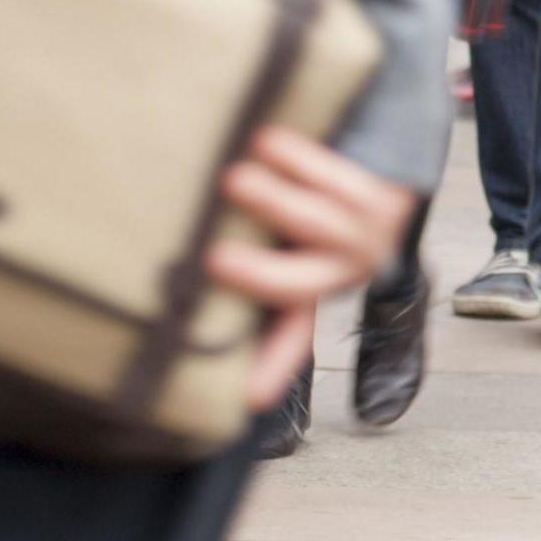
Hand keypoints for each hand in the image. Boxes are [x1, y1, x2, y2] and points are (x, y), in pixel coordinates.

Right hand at [204, 127, 416, 409]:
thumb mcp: (272, 241)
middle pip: (299, 288)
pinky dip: (302, 161)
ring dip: (276, 202)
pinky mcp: (384, 195)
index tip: (248, 399)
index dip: (268, 368)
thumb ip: (236, 256)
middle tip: (213, 261)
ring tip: (235, 180)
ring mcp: (368, 235)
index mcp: (311, 295)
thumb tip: (156, 270)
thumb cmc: (304, 202)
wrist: (383, 153)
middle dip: (260, 278)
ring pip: (323, 225)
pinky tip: (266, 142)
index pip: (285, 340)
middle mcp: (342, 273)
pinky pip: (342, 179)